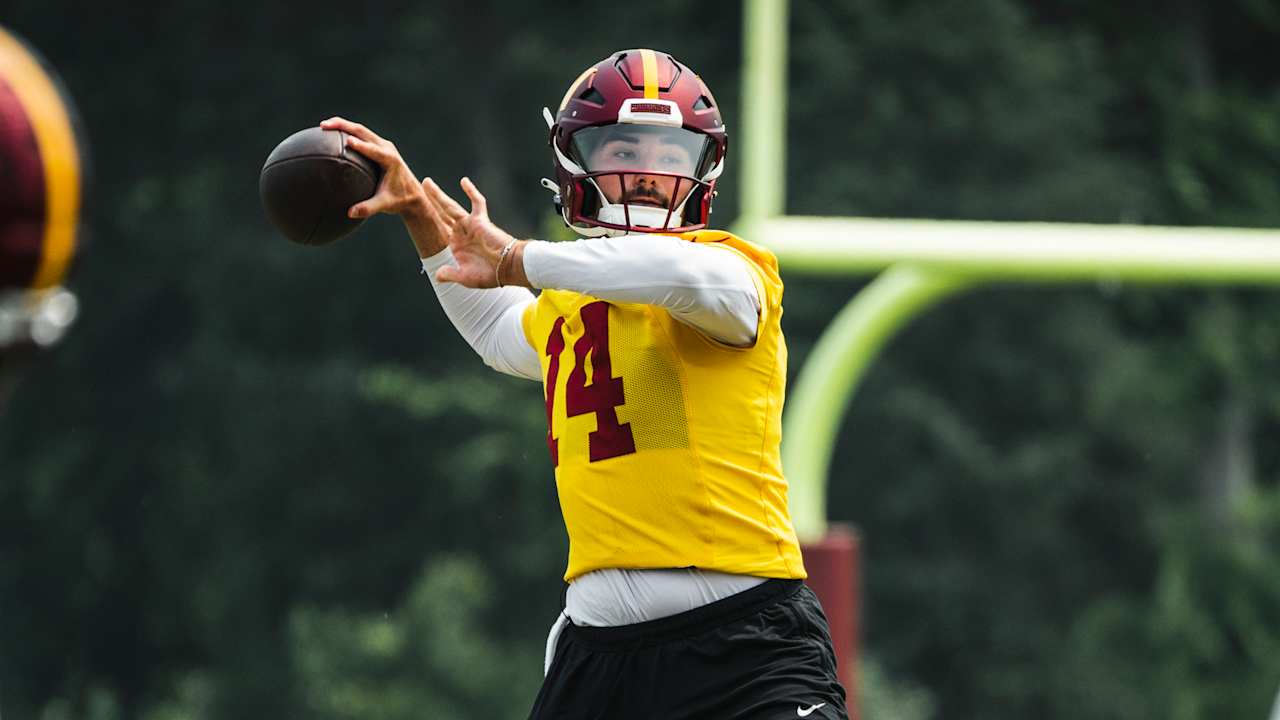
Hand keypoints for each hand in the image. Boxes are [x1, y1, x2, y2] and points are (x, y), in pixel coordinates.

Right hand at [319, 116, 446, 254]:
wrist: (413, 194)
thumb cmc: (399, 200)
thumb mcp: (384, 205)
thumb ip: (368, 208)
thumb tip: (350, 213)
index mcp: (390, 160)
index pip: (373, 150)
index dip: (361, 145)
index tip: (348, 142)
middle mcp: (387, 148)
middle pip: (362, 131)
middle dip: (343, 126)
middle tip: (324, 126)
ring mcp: (383, 145)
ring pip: (361, 130)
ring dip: (342, 125)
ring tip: (323, 126)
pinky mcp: (379, 146)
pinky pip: (361, 136)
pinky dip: (346, 132)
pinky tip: (332, 135)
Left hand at [423, 177, 527, 287]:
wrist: (510, 268)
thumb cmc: (490, 274)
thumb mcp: (466, 277)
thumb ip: (450, 274)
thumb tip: (437, 275)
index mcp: (456, 245)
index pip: (439, 229)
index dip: (429, 221)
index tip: (416, 212)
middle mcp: (461, 233)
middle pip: (441, 214)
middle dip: (430, 202)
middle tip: (419, 189)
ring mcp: (469, 225)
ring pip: (450, 207)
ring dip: (438, 195)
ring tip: (426, 183)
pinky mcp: (480, 220)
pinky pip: (477, 202)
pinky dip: (471, 192)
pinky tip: (463, 181)